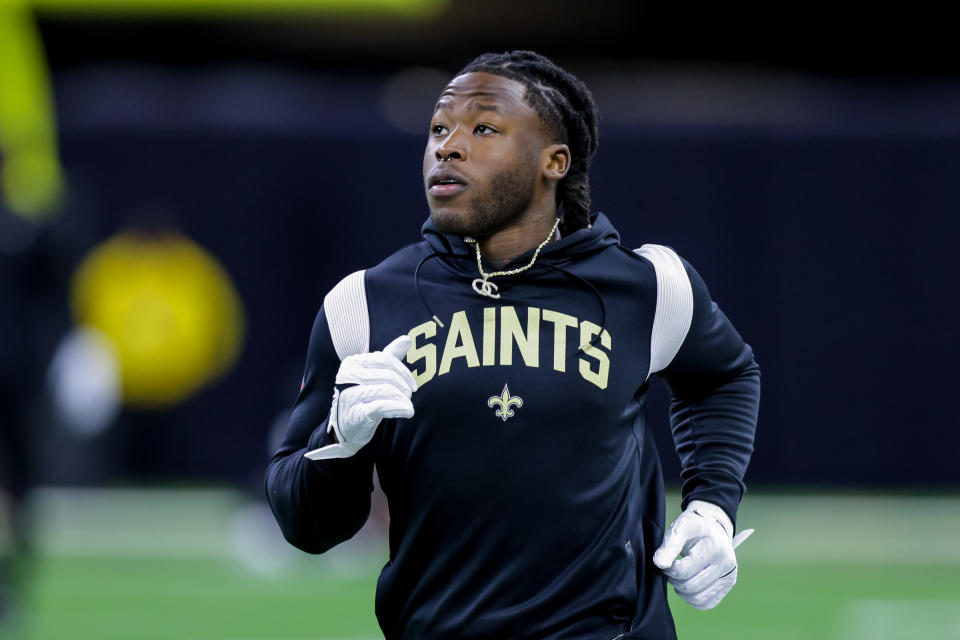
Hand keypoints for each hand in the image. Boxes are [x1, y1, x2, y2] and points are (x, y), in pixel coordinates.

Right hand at [304, 335, 416, 459]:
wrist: (346, 429)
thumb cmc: (362, 398)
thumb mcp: (373, 375)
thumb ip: (389, 356)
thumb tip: (406, 338)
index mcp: (352, 363)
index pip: (385, 359)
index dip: (403, 372)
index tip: (412, 385)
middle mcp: (347, 376)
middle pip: (388, 375)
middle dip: (404, 386)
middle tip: (409, 397)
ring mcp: (349, 395)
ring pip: (387, 390)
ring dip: (404, 399)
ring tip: (408, 407)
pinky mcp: (355, 414)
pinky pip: (383, 406)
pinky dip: (399, 408)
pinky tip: (407, 412)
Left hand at [652, 500, 753, 609]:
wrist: (712, 527)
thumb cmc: (694, 527)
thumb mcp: (680, 528)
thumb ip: (669, 545)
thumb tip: (659, 563)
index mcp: (714, 547)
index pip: (684, 570)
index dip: (669, 569)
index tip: (666, 561)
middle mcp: (726, 564)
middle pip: (691, 586)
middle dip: (674, 580)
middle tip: (671, 568)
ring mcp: (729, 577)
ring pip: (698, 598)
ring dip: (682, 591)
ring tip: (679, 576)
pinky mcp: (727, 586)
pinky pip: (706, 603)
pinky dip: (693, 599)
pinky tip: (688, 585)